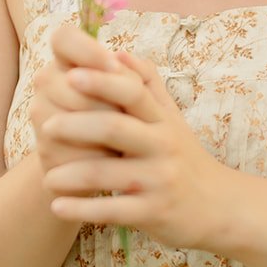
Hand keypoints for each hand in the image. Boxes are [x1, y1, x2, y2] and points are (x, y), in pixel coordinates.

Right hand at [29, 25, 127, 189]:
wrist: (96, 165)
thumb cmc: (120, 117)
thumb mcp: (130, 94)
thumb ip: (133, 74)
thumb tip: (125, 59)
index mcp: (66, 59)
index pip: (63, 37)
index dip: (88, 50)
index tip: (113, 65)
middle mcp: (45, 81)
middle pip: (78, 82)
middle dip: (111, 100)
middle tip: (132, 115)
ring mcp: (41, 116)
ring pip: (78, 117)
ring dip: (109, 131)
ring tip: (125, 140)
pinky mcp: (45, 151)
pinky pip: (79, 150)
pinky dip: (102, 158)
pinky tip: (111, 161)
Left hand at [39, 24, 233, 250]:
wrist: (219, 206)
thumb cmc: (185, 156)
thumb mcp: (172, 119)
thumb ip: (147, 85)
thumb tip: (119, 53)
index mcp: (162, 119)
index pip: (132, 91)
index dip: (101, 81)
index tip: (70, 74)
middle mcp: (163, 145)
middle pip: (115, 127)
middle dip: (77, 125)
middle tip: (46, 125)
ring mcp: (158, 180)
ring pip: (108, 172)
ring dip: (71, 175)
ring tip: (46, 178)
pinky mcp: (154, 212)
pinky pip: (112, 210)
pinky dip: (82, 209)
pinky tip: (57, 207)